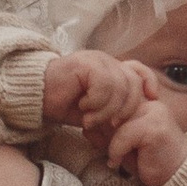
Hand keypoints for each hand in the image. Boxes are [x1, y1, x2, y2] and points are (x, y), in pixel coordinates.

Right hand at [41, 49, 155, 139]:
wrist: (36, 98)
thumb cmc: (64, 104)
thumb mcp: (96, 111)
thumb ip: (115, 112)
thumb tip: (135, 125)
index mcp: (110, 68)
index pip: (139, 71)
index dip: (148, 84)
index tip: (151, 101)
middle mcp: (105, 61)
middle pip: (133, 82)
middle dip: (125, 109)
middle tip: (109, 124)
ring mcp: (95, 60)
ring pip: (119, 87)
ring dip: (107, 110)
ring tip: (90, 119)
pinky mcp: (85, 63)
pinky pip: (104, 85)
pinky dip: (96, 103)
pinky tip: (83, 108)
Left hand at [106, 95, 186, 185]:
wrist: (175, 178)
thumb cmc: (148, 161)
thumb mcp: (121, 145)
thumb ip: (105, 134)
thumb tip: (85, 127)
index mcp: (143, 102)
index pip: (112, 100)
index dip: (100, 118)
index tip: (99, 137)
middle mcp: (150, 103)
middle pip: (111, 109)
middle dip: (102, 132)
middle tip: (106, 151)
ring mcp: (154, 113)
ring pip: (114, 121)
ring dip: (109, 144)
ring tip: (115, 159)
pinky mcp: (154, 127)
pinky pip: (123, 135)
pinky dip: (116, 151)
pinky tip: (118, 163)